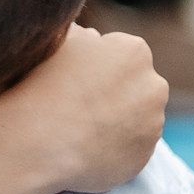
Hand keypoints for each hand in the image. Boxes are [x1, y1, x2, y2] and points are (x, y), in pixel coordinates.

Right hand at [0, 25, 166, 193]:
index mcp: (135, 51)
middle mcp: (154, 86)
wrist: (39, 140)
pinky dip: (115, 147)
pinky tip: (87, 147)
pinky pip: (132, 147)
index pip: (122, 52)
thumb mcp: (58, 43)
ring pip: (138, 118)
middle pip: (137, 85)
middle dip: (116, 91)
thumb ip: (84, 38)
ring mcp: (154, 124)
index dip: (98, 63)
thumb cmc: (42, 84)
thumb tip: (94, 39)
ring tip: (81, 127)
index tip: (77, 74)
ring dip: (118, 120)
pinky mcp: (145, 155)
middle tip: (81, 102)